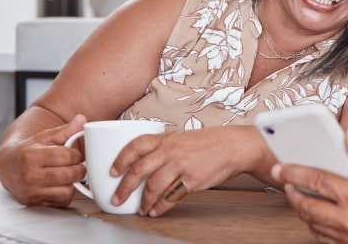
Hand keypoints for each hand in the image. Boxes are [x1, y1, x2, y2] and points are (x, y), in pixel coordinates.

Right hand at [0, 114, 86, 206]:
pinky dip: (65, 193)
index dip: (76, 155)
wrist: (8, 167)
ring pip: (68, 191)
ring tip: (66, 174)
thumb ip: (65, 130)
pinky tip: (60, 185)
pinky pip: (62, 201)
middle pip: (70, 175)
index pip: (67, 157)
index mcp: (32, 157)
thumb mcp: (45, 137)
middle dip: (78, 169)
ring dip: (72, 183)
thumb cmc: (29, 151)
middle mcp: (30, 176)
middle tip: (74, 165)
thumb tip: (81, 119)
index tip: (73, 155)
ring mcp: (32, 192)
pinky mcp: (35, 203)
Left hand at [109, 125, 260, 216]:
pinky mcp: (192, 180)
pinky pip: (170, 197)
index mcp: (166, 138)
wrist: (235, 146)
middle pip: (139, 169)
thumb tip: (145, 159)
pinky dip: (160, 206)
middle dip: (124, 187)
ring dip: (143, 201)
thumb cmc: (211, 142)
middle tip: (116, 198)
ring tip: (141, 209)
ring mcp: (181, 165)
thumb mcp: (183, 137)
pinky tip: (156, 211)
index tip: (112, 171)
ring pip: (153, 186)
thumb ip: (164, 146)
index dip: (120, 159)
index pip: (135, 145)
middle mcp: (171, 150)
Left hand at [272, 129, 347, 243]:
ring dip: (303, 211)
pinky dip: (317, 227)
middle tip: (285, 182)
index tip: (281, 167)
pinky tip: (318, 216)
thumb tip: (347, 136)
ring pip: (314, 226)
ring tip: (299, 197)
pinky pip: (327, 240)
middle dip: (292, 193)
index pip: (315, 181)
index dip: (294, 173)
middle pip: (307, 207)